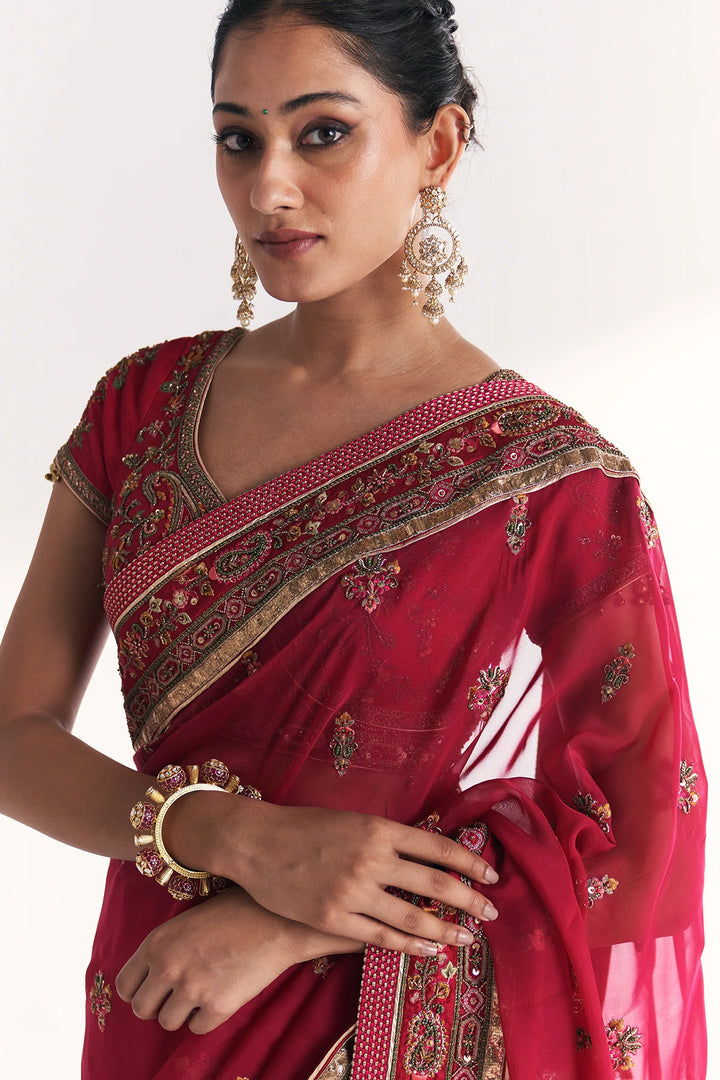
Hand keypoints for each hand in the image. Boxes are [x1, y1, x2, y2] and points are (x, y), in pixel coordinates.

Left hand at [115, 888, 361, 1034]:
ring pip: (167, 1022)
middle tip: (177, 996)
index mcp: (157, 942)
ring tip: (202, 994)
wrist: (276, 919)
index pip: (124, 984)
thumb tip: (153, 972)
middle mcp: (168, 967)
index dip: (139, 989)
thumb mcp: (188, 919)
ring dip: (182, 1013)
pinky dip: (207, 1018)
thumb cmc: (236, 911)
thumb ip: (166, 946)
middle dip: (158, 1005)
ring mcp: (192, 989)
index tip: (153, 989)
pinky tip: (221, 996)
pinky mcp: (217, 1007)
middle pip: (142, 1010)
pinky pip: (197, 1028)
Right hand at [174, 799, 500, 955]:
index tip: (492, 877)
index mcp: (379, 829)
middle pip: (434, 884)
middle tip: (492, 913)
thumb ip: (389, 837)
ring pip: (412, 918)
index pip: (439, 847)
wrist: (256, 843)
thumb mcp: (353, 820)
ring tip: (467, 939)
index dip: (471, 864)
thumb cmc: (306, 827)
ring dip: (446, 930)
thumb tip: (429, 851)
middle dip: (470, 900)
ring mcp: (352, 891)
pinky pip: (380, 938)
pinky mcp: (333, 918)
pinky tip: (429, 951)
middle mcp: (371, 859)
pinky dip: (410, 947)